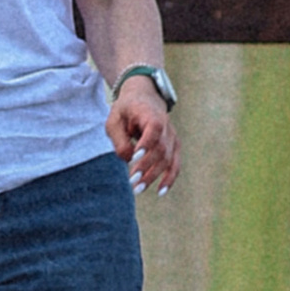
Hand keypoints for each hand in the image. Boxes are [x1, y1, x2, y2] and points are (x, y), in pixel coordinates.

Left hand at [108, 80, 179, 194]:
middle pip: (161, 149)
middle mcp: (166, 126)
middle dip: (146, 167)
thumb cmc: (126, 110)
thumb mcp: (114, 119)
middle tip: (132, 181)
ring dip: (154, 176)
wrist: (144, 98)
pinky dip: (170, 178)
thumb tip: (127, 160)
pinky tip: (160, 191)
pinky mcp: (174, 147)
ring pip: (168, 159)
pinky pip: (175, 164)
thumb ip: (119, 139)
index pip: (154, 130)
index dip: (146, 145)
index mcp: (151, 114)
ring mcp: (172, 137)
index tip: (133, 158)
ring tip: (138, 189)